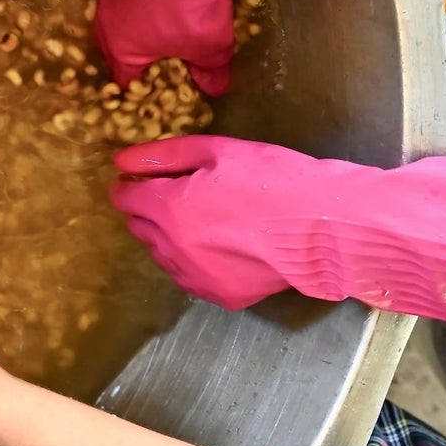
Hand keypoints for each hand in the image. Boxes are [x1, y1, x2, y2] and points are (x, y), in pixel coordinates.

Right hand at [91, 0, 290, 96]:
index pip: (124, 77)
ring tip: (153, 16)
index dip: (139, 84)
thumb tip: (215, 88)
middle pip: (112, 45)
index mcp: (122, 50)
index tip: (153, 82)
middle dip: (130, 51)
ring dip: (131, 17)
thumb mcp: (211, 50)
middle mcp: (106, 22)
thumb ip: (210, 72)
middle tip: (151, 52)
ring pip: (115, 13)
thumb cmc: (192, 15)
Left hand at [111, 135, 325, 309]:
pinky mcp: (220, 295)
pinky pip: (189, 277)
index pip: (125, 198)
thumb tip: (120, 163)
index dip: (131, 186)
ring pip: (161, 254)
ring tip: (205, 221)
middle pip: (139, 227)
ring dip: (169, 236)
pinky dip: (193, 261)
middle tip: (180, 197)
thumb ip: (163, 156)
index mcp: (168, 208)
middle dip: (150, 210)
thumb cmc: (272, 177)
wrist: (325, 225)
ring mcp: (195, 276)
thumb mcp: (216, 151)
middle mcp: (173, 247)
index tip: (143, 181)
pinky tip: (219, 247)